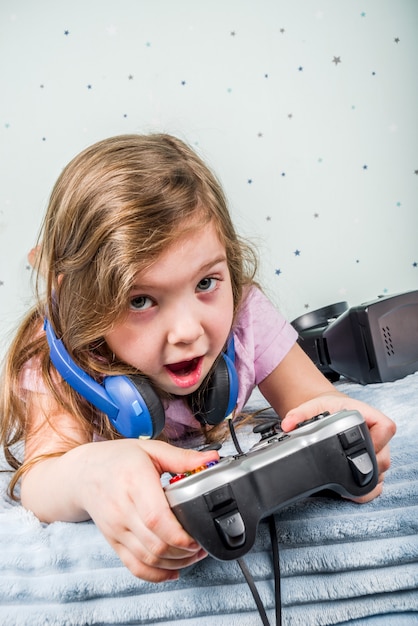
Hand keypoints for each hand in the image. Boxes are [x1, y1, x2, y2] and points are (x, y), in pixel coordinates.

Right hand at [78, 439, 218, 581]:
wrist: (83, 473)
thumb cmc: (117, 459)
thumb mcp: (150, 449)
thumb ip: (182, 458)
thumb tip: (211, 459)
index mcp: (134, 482)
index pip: (156, 518)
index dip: (179, 534)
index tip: (197, 536)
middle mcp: (122, 509)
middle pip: (155, 543)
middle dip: (184, 552)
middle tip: (202, 545)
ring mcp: (116, 528)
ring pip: (148, 558)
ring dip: (174, 563)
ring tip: (192, 555)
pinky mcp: (113, 541)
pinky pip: (134, 566)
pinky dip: (156, 575)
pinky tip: (172, 571)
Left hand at [280, 392, 395, 502]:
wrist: (331, 411)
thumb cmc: (328, 408)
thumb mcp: (314, 407)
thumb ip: (299, 414)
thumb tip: (287, 425)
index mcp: (367, 416)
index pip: (386, 428)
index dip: (379, 440)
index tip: (362, 448)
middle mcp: (375, 435)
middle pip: (384, 456)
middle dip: (369, 468)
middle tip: (348, 473)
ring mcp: (376, 450)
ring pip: (382, 471)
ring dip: (368, 480)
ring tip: (348, 484)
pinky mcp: (371, 463)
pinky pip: (378, 481)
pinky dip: (368, 489)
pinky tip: (353, 492)